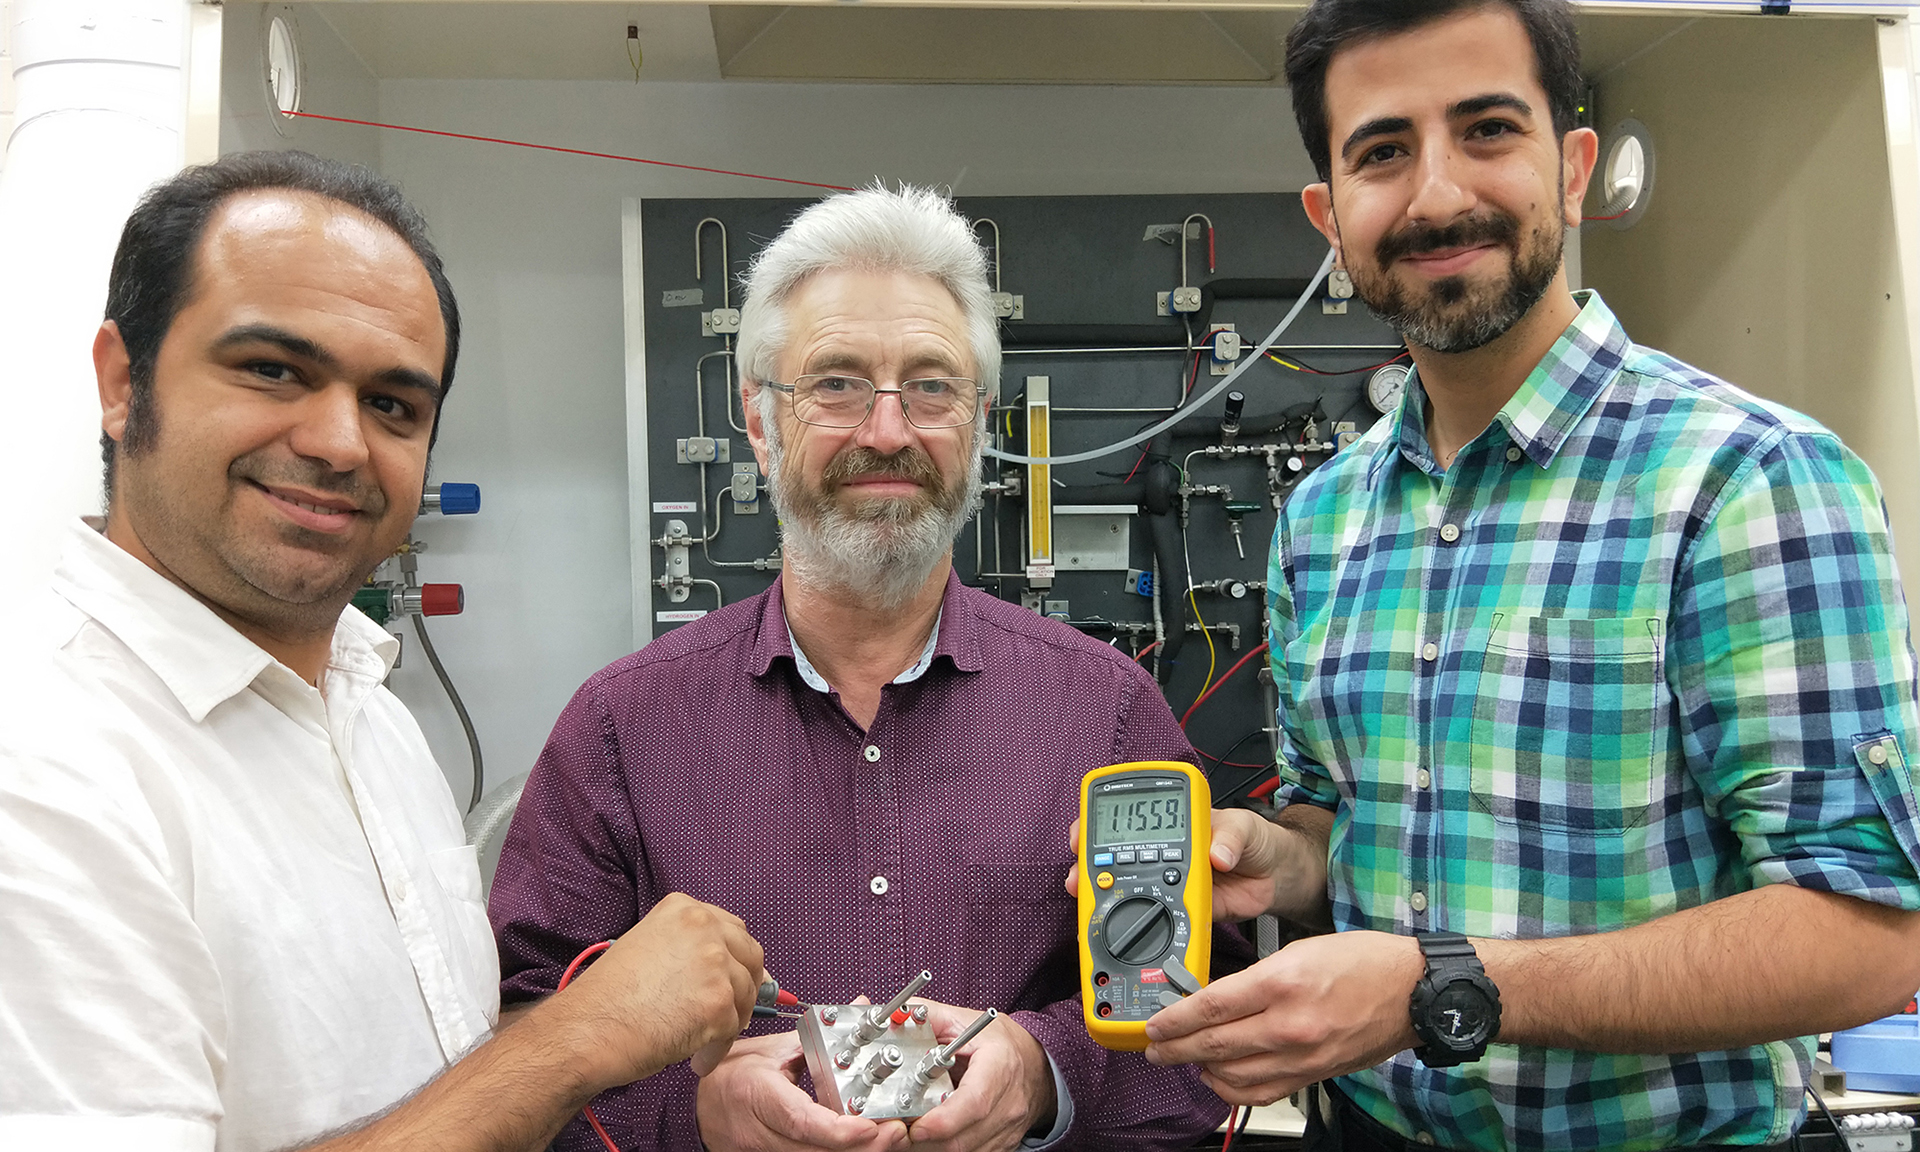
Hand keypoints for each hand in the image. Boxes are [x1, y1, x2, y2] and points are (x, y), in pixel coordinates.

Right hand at [553, 892, 764, 1090]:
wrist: (586, 1029)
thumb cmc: (607, 997)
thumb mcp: (648, 948)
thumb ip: (688, 950)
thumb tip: (732, 971)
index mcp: (685, 909)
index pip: (733, 931)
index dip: (735, 961)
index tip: (731, 982)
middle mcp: (704, 928)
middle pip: (751, 958)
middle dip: (744, 988)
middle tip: (727, 1015)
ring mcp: (714, 964)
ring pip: (745, 997)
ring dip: (728, 1023)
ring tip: (699, 1044)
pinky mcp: (718, 1003)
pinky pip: (733, 1031)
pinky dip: (716, 1050)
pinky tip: (695, 1060)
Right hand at [695, 1030, 906, 1151]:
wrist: (697, 1107)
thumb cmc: (732, 1075)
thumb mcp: (770, 1049)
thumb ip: (817, 1036)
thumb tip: (859, 1008)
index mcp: (756, 1095)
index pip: (800, 1120)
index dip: (838, 1129)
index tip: (870, 1125)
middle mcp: (760, 1132)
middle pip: (816, 1151)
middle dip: (862, 1146)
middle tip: (897, 1131)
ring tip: (890, 1138)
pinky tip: (864, 1144)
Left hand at [906, 1000, 1054, 1151]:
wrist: (1035, 1065)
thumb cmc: (999, 1043)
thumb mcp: (964, 1021)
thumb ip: (926, 1017)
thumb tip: (891, 1018)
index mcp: (999, 1066)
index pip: (975, 1102)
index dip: (943, 1120)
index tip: (915, 1125)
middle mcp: (1009, 1104)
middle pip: (963, 1137)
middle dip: (926, 1138)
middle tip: (899, 1128)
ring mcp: (1007, 1129)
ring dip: (931, 1147)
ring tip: (911, 1130)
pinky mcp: (1003, 1145)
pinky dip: (945, 1149)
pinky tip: (932, 1136)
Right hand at [1067, 809, 1308, 921]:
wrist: (1277, 877)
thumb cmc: (1257, 840)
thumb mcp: (1244, 827)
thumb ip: (1230, 836)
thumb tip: (1216, 854)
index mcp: (1172, 827)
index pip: (1125, 823)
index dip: (1096, 828)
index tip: (1082, 839)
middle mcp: (1161, 855)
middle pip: (1115, 860)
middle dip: (1089, 869)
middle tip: (1079, 880)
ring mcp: (1167, 885)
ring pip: (1128, 892)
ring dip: (1105, 902)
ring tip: (1091, 908)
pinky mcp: (1179, 912)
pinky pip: (1155, 921)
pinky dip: (1137, 930)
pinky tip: (1120, 935)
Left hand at [1142, 930, 1421, 1104]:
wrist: (1414, 992)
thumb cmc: (1365, 962)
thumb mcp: (1301, 949)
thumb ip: (1256, 975)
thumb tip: (1216, 996)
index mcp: (1283, 981)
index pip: (1212, 1006)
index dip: (1175, 1019)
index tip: (1155, 1023)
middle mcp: (1290, 1024)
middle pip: (1215, 1044)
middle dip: (1176, 1048)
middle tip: (1154, 1048)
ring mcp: (1303, 1056)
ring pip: (1234, 1075)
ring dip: (1200, 1069)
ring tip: (1182, 1059)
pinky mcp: (1314, 1075)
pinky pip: (1262, 1092)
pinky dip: (1233, 1089)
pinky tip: (1219, 1077)